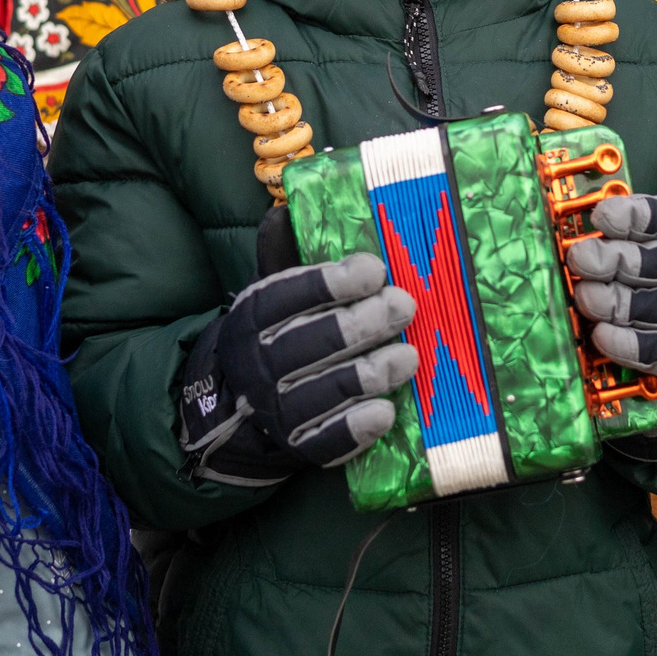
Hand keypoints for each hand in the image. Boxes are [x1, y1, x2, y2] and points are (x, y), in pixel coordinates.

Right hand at [176, 254, 416, 484]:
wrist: (246, 402)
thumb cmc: (283, 330)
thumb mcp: (278, 289)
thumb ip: (285, 252)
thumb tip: (288, 209)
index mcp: (250, 318)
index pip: (283, 298)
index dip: (329, 283)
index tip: (373, 268)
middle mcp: (257, 366)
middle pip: (306, 346)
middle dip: (361, 325)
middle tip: (404, 305)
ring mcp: (276, 411)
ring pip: (322, 394)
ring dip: (369, 373)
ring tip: (409, 356)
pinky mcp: (299, 446)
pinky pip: (326, 443)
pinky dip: (356, 428)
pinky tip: (385, 410)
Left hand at [565, 194, 656, 394]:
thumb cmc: (651, 292)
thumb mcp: (636, 259)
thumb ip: (613, 243)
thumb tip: (574, 240)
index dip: (638, 215)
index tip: (601, 217)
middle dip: (618, 259)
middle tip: (581, 260)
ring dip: (620, 303)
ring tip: (586, 299)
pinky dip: (631, 344)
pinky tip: (602, 336)